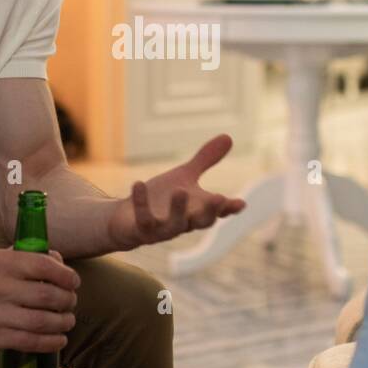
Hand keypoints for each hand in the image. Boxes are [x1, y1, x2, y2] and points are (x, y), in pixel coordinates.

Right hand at [0, 249, 77, 352]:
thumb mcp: (0, 260)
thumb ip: (31, 256)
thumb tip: (60, 263)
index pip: (40, 265)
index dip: (64, 275)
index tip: (74, 281)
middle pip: (45, 295)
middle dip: (67, 300)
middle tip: (71, 302)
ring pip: (41, 321)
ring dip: (63, 322)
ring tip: (67, 320)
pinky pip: (30, 342)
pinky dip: (51, 342)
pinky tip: (59, 339)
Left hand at [108, 134, 245, 250]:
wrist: (127, 219)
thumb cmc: (160, 199)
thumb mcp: (184, 176)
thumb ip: (205, 160)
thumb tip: (228, 136)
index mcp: (197, 210)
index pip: (218, 211)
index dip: (229, 208)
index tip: (240, 203)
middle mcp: (184, 222)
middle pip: (202, 221)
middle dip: (211, 211)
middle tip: (220, 198)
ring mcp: (163, 230)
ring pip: (175, 225)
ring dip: (178, 209)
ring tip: (181, 190)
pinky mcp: (142, 231)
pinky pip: (143, 220)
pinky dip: (141, 203)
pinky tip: (138, 183)